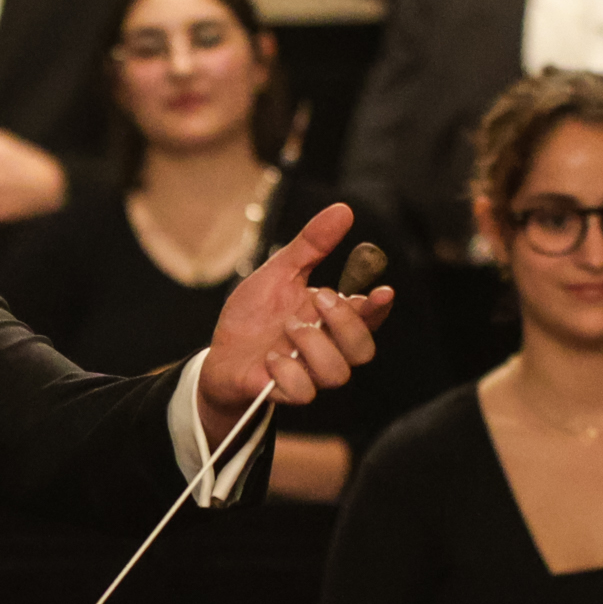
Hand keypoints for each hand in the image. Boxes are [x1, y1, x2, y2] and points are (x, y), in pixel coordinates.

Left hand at [201, 201, 391, 420]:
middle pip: (363, 350)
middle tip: (319, 299)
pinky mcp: (282, 392)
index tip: (383, 291)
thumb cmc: (256, 315)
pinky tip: (270, 358)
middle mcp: (326, 349)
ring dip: (314, 345)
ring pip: (338, 373)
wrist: (219, 353)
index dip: (379, 307)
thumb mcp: (279, 271)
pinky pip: (303, 393)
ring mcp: (307, 374)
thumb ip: (311, 245)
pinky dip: (288, 372)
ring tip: (287, 327)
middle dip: (346, 324)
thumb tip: (343, 209)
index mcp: (331, 320)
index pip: (369, 317)